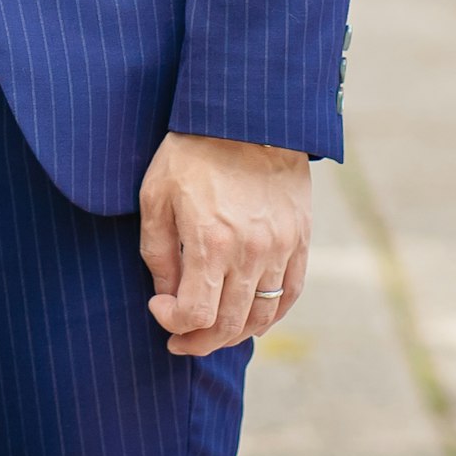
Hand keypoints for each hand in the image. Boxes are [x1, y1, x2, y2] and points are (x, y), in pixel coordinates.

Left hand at [138, 133, 307, 357]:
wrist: (246, 115)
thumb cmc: (192, 151)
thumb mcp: (156, 195)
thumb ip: (156, 254)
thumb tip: (165, 296)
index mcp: (210, 243)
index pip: (194, 315)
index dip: (172, 323)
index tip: (159, 308)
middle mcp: (249, 253)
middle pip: (228, 325)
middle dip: (198, 340)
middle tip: (180, 339)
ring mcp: (280, 248)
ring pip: (261, 317)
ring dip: (233, 334)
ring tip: (211, 331)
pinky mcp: (300, 239)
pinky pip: (290, 294)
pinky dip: (270, 315)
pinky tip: (251, 318)